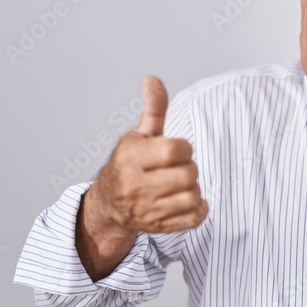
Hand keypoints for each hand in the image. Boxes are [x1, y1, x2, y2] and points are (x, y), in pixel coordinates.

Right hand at [77, 76, 207, 278]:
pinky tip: (188, 200)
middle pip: (188, 175)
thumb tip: (152, 79)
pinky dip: (198, 210)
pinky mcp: (158, 227)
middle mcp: (135, 186)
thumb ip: (153, 109)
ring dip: (193, 188)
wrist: (109, 204)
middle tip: (177, 168)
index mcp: (131, 158)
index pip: (175, 150)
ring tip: (180, 185)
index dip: (182, 148)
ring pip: (192, 197)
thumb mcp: (138, 135)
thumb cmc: (128, 164)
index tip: (174, 150)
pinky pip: (193, 219)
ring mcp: (147, 210)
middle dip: (189, 168)